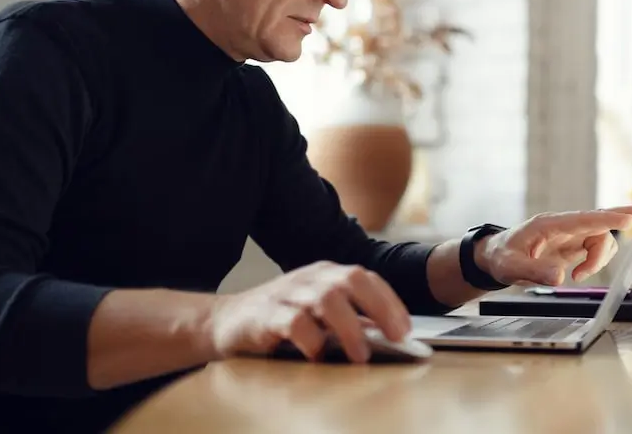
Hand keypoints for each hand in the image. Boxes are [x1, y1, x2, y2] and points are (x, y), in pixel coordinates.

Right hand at [208, 261, 410, 363]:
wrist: (224, 321)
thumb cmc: (278, 319)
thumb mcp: (317, 313)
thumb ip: (349, 318)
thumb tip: (387, 334)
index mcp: (325, 275)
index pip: (365, 278)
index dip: (390, 302)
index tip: (406, 329)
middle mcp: (309, 278)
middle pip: (352, 280)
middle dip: (379, 307)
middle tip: (395, 337)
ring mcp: (287, 293)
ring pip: (327, 299)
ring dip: (350, 328)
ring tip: (361, 355)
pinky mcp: (264, 315)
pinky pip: (294, 322)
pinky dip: (311, 340)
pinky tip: (318, 355)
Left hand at [476, 206, 631, 285]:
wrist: (495, 257)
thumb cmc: (501, 257)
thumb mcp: (510, 267)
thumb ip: (534, 271)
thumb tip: (559, 276)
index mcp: (549, 225)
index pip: (583, 220)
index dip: (606, 220)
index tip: (628, 220)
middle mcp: (564, 226)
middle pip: (600, 220)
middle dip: (624, 216)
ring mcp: (570, 235)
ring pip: (601, 239)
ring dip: (600, 259)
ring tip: (579, 275)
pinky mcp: (573, 246)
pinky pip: (596, 249)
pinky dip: (596, 263)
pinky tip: (581, 274)